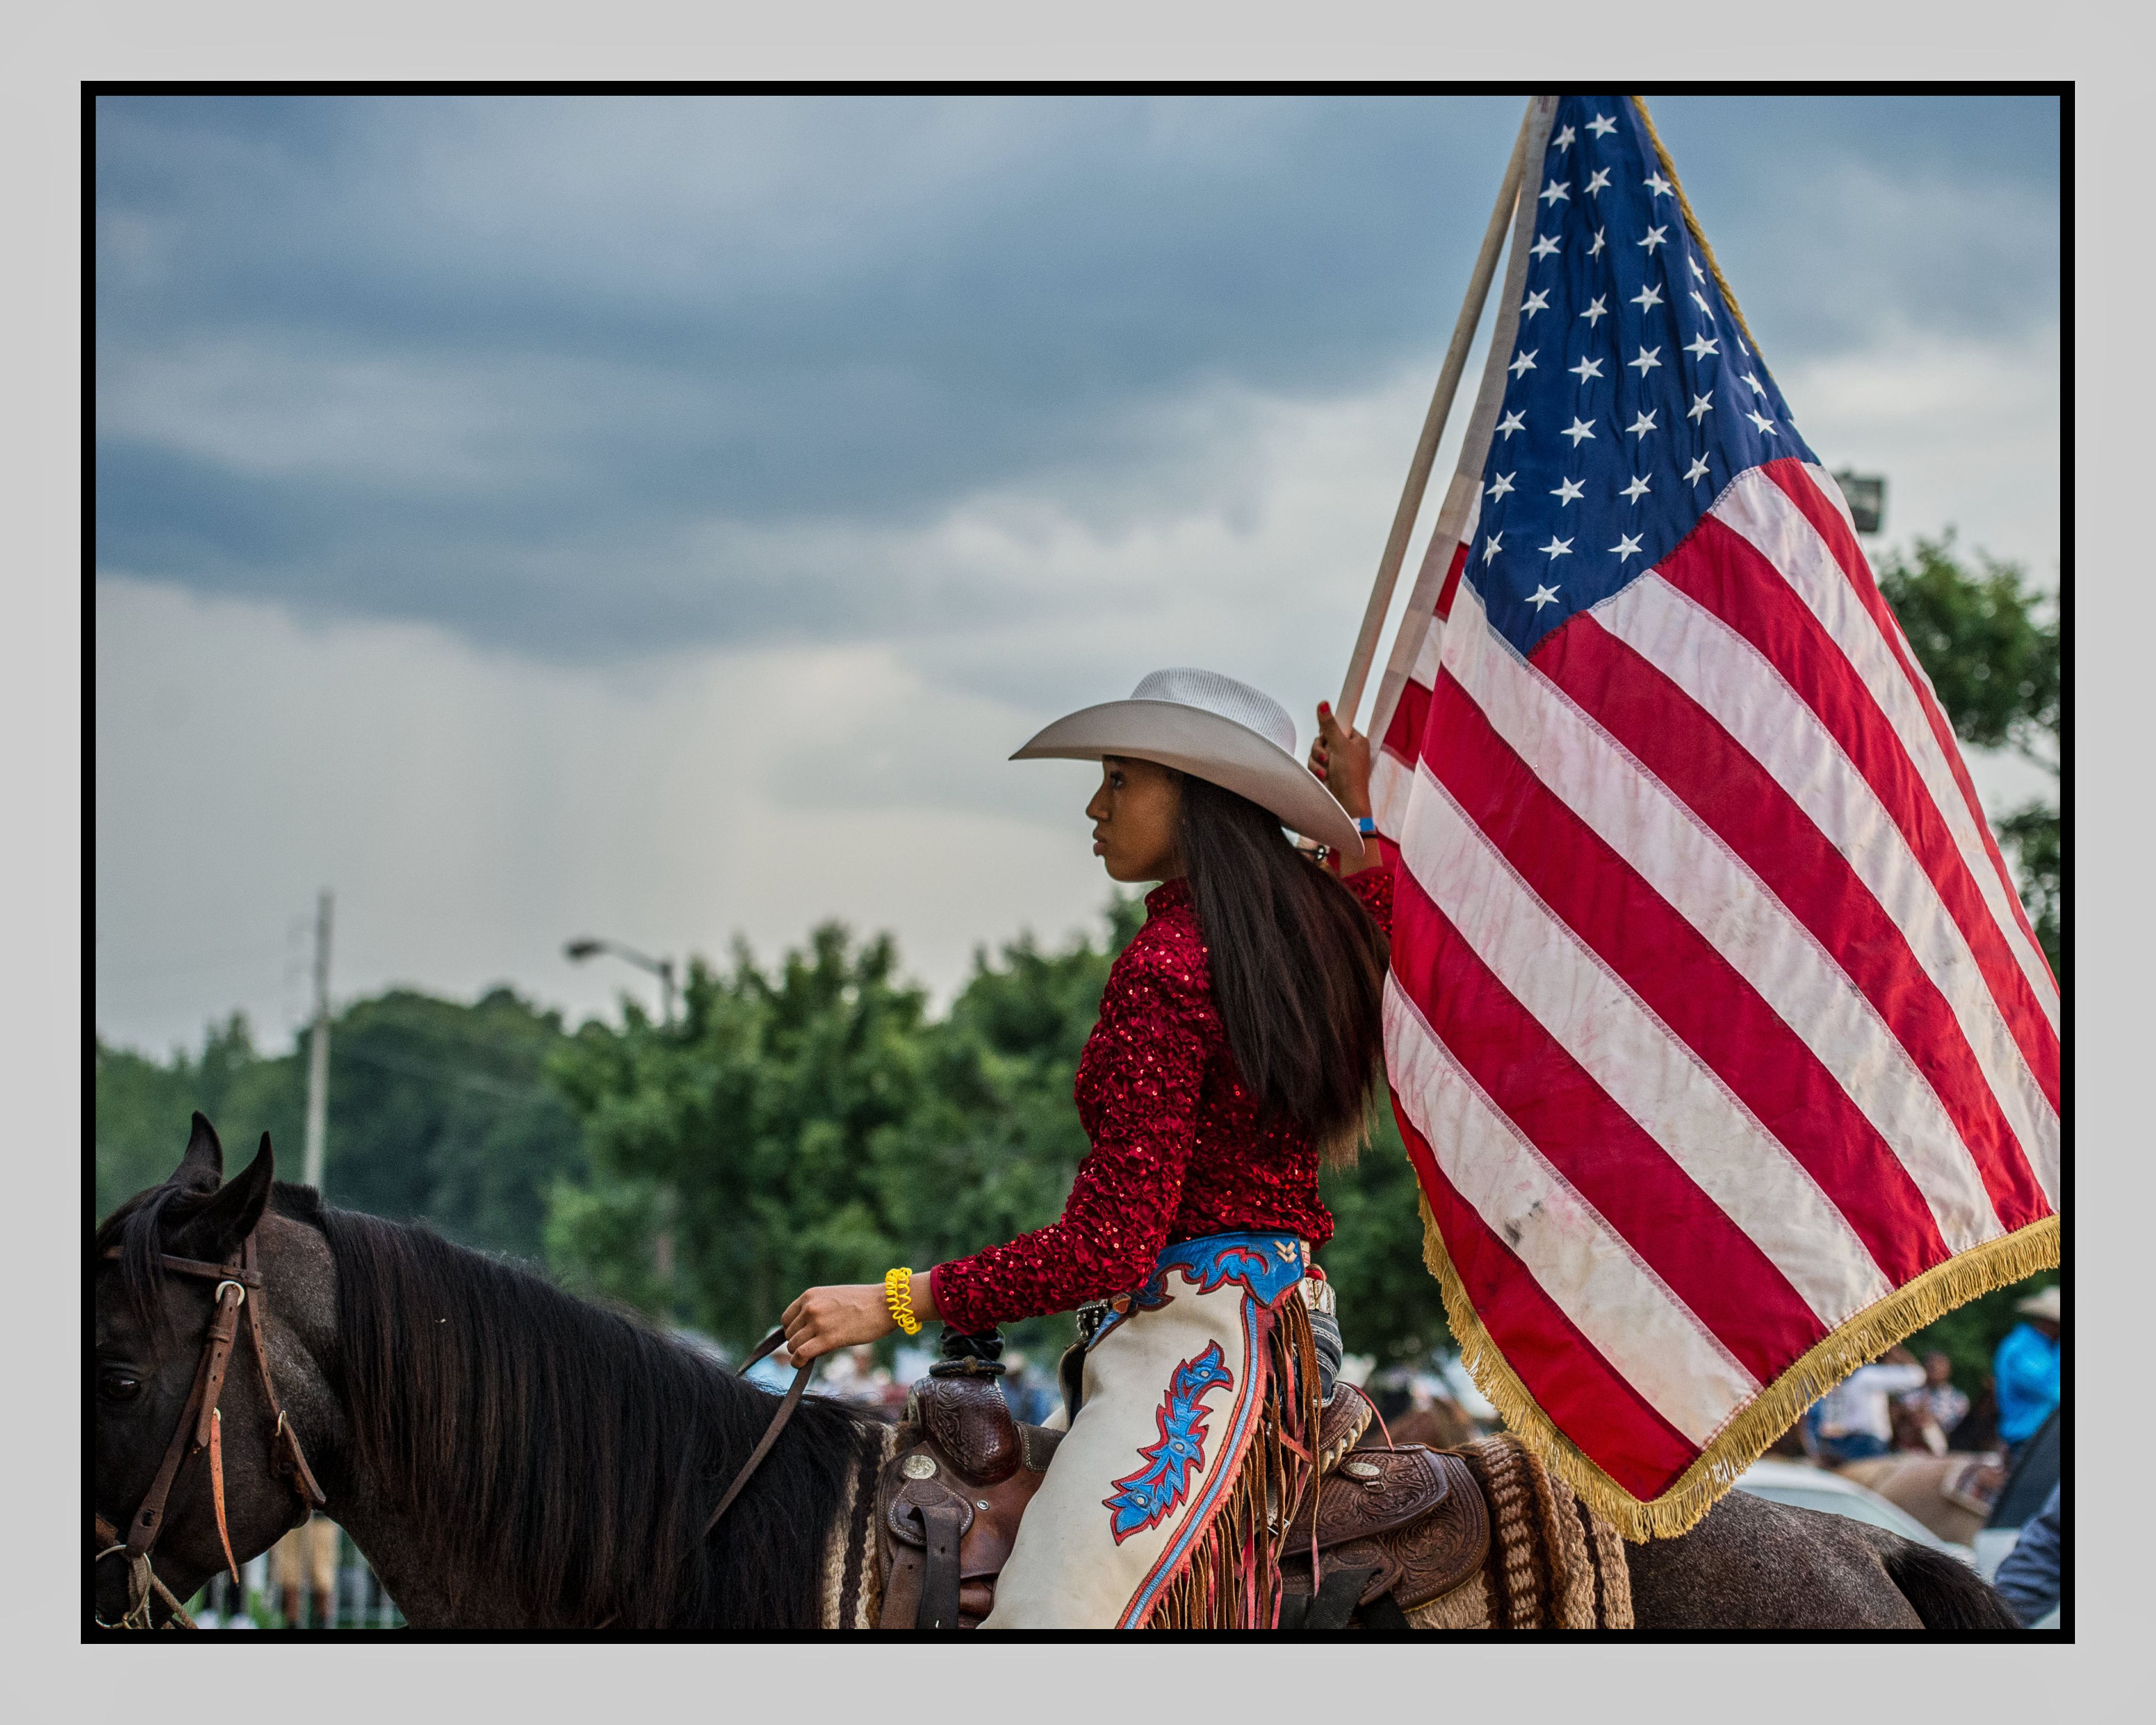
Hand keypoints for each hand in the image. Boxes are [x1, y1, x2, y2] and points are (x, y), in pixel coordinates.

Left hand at [781, 1277, 936, 1361]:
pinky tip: (803, 1364)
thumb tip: (805, 1330)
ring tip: (811, 1355)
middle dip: (798, 1343)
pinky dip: (798, 1362)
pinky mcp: (827, 1339)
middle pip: (789, 1334)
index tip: (802, 1338)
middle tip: (812, 1347)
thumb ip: (817, 1309)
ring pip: (793, 1345)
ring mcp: (818, 1323)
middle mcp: (810, 1307)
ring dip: (798, 1354)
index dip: (793, 1331)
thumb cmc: (865, 1303)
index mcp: (810, 1295)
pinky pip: (801, 1354)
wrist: (886, 1304)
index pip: (787, 1318)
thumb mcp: (834, 1298)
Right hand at [1309, 701, 1372, 819]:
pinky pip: (1314, 763)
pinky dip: (1316, 770)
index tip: (1327, 720)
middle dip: (1321, 748)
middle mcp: (1346, 749)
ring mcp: (1336, 761)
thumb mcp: (1340, 747)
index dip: (1331, 725)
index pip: (1340, 723)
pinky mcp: (1327, 771)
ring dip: (1318, 761)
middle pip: (1324, 737)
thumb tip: (1324, 706)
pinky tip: (1324, 777)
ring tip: (1327, 770)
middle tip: (1328, 756)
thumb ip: (1329, 726)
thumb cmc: (1351, 778)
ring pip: (1316, 751)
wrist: (1346, 804)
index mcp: (1356, 740)